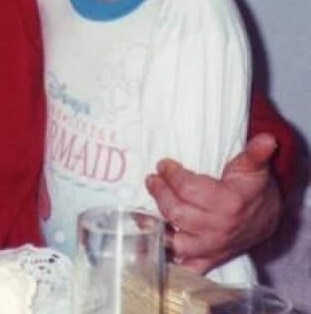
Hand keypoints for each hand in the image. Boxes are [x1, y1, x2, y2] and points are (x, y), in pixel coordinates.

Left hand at [145, 134, 280, 272]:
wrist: (266, 219)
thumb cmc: (252, 189)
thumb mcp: (253, 168)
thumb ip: (255, 153)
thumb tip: (266, 138)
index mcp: (229, 204)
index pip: (189, 189)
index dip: (172, 174)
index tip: (163, 164)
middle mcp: (219, 229)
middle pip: (177, 212)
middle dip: (160, 193)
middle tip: (152, 179)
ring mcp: (212, 248)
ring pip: (175, 241)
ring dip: (155, 227)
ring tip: (139, 212)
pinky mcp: (208, 260)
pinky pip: (185, 267)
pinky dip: (167, 261)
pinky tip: (149, 248)